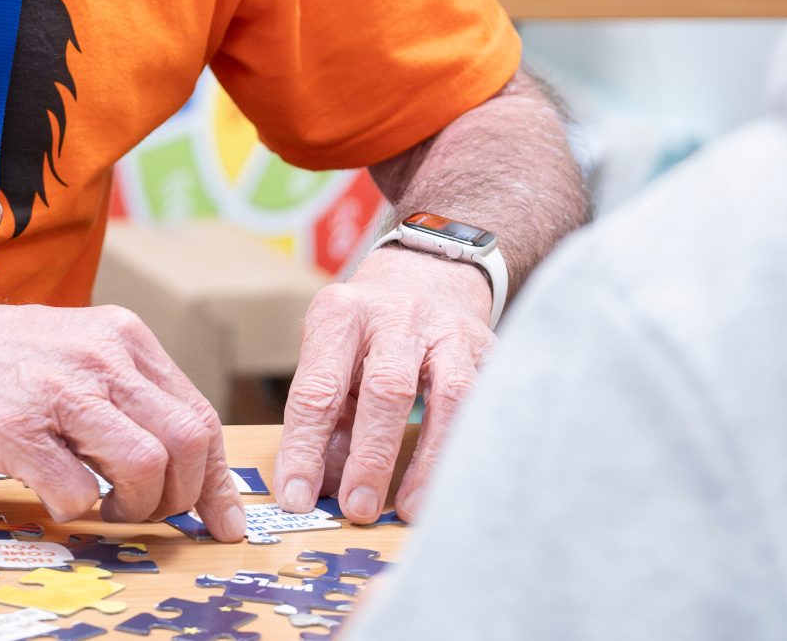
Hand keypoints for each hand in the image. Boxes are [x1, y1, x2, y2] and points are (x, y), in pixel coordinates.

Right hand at [0, 286, 248, 541]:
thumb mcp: (71, 351)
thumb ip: (123, 392)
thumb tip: (179, 458)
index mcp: (122, 337)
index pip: (198, 415)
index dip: (217, 479)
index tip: (222, 520)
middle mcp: (100, 357)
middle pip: (188, 443)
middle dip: (181, 498)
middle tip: (147, 514)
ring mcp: (59, 391)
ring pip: (146, 467)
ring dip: (133, 509)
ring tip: (103, 509)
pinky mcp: (15, 429)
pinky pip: (77, 493)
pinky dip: (75, 512)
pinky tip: (55, 500)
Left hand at [276, 243, 495, 523]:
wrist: (428, 277)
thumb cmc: (369, 333)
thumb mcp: (332, 358)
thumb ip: (327, 421)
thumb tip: (318, 490)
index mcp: (343, 315)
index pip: (318, 388)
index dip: (305, 449)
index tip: (297, 498)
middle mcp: (399, 317)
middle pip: (386, 388)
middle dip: (371, 456)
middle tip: (357, 509)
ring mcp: (451, 331)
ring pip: (449, 395)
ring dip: (429, 459)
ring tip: (410, 509)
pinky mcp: (490, 351)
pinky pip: (486, 404)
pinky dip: (470, 448)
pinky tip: (457, 483)